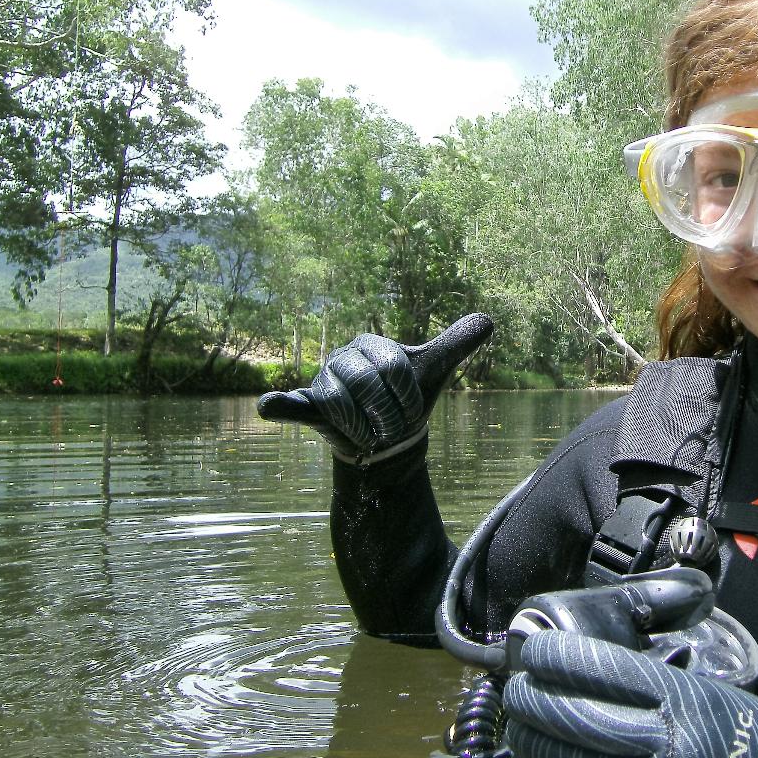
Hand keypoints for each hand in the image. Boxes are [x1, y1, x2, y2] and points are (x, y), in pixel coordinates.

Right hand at [256, 313, 492, 463]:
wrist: (385, 435)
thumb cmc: (407, 397)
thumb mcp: (434, 370)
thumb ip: (456, 343)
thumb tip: (488, 320)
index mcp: (373, 344)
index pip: (394, 367)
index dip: (407, 397)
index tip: (413, 415)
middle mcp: (343, 356)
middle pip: (367, 385)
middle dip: (386, 415)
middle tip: (392, 431)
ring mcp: (322, 380)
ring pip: (340, 403)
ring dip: (361, 428)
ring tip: (370, 438)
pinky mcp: (307, 406)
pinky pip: (288, 403)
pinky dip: (278, 406)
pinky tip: (268, 406)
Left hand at [503, 630, 757, 757]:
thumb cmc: (756, 742)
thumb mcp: (710, 693)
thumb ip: (657, 681)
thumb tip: (592, 667)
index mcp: (679, 697)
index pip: (596, 665)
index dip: (554, 656)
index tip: (537, 651)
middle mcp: (663, 741)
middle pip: (569, 714)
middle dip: (530, 700)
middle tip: (520, 690)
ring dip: (533, 743)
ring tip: (524, 729)